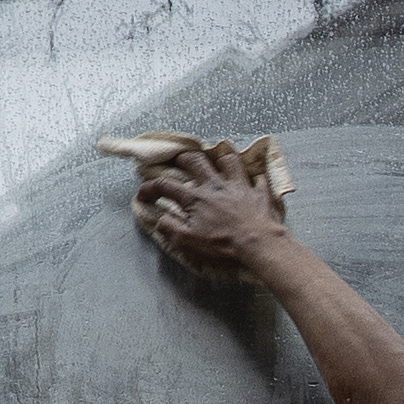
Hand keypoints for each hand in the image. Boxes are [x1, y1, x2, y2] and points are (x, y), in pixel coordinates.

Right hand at [128, 140, 294, 274]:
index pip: (166, 186)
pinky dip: (256, 179)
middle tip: (181, 160)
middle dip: (185, 158)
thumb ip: (170, 228)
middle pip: (197, 162)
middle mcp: (215, 186)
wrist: (258, 243)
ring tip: (220, 162)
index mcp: (195, 198)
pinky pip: (259, 179)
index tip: (143, 193)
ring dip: (223, 160)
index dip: (150, 188)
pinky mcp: (259, 193)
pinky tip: (254, 180)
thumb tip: (159, 219)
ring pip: (230, 161)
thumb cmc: (223, 245)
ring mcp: (239, 186)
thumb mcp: (188, 242)